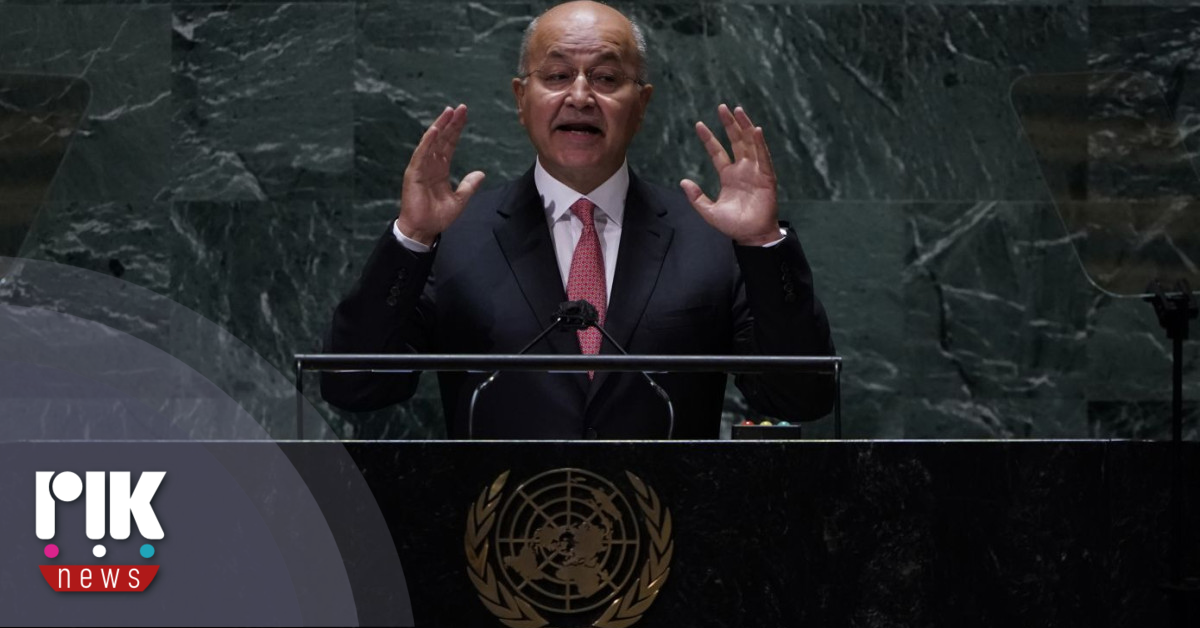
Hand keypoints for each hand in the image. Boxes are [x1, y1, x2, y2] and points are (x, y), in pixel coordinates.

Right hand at [397, 104, 485, 245]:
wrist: (424, 229)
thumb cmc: (437, 216)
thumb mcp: (460, 199)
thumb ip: (469, 185)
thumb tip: (481, 173)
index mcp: (440, 169)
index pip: (449, 144)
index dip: (456, 130)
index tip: (464, 115)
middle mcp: (430, 165)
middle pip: (442, 138)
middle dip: (451, 123)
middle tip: (460, 107)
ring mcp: (421, 167)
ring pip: (431, 142)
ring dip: (440, 126)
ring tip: (449, 112)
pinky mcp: (414, 173)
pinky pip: (421, 154)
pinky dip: (427, 141)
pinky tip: (435, 129)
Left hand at [680, 104, 780, 245]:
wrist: (751, 236)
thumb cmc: (733, 225)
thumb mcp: (709, 212)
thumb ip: (696, 197)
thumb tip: (683, 181)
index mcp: (728, 175)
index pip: (717, 152)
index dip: (709, 138)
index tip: (699, 125)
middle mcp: (742, 169)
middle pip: (735, 141)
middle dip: (729, 124)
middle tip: (722, 107)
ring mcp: (755, 172)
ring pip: (750, 144)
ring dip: (745, 126)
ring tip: (738, 110)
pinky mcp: (767, 178)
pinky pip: (764, 158)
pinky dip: (760, 144)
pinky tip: (756, 130)